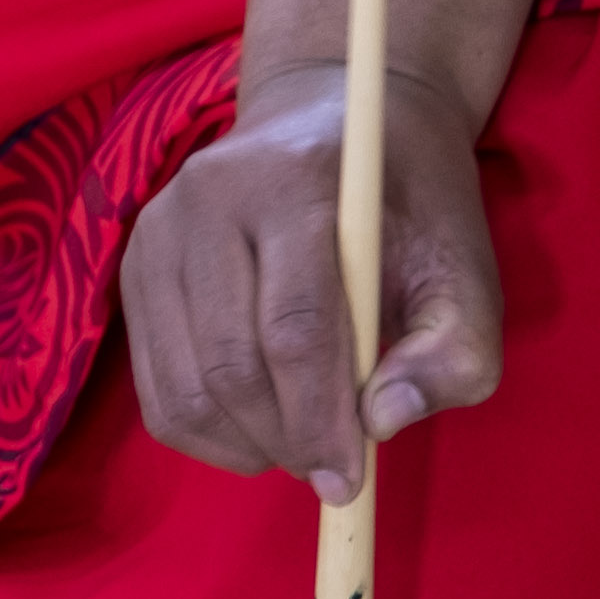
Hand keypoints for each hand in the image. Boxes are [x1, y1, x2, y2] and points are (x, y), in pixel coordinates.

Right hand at [114, 66, 502, 502]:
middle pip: (231, 363)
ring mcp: (159, 230)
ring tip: (300, 446)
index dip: (322, 417)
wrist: (332, 120)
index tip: (352, 478)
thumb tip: (383, 422)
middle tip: (332, 474)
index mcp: (296, 182)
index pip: (295, 327)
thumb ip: (453, 348)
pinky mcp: (135, 266)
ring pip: (184, 386)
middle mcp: (209, 197)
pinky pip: (156, 387)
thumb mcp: (464, 264)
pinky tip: (257, 427)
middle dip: (285, 441)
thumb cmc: (408, 203)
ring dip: (245, 444)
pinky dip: (205, 433)